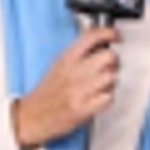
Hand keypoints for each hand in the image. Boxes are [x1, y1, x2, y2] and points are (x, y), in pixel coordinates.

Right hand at [11, 27, 120, 147]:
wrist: (32, 115)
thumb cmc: (47, 91)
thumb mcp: (59, 64)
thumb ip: (78, 52)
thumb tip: (99, 41)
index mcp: (67, 58)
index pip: (92, 36)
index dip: (109, 33)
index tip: (117, 36)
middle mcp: (74, 71)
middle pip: (109, 56)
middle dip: (114, 62)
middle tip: (111, 67)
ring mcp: (79, 90)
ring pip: (112, 77)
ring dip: (111, 83)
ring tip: (102, 86)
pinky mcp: (83, 108)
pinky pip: (109, 98)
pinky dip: (107, 99)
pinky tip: (98, 99)